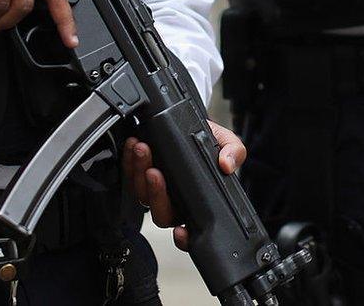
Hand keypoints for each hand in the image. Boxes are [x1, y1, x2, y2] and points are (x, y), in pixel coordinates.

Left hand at [123, 121, 246, 250]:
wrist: (191, 125)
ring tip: (143, 150)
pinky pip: (130, 175)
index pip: (191, 231)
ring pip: (143, 194)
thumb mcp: (227, 141)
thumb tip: (227, 164)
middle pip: (162, 213)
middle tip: (155, 172)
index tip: (181, 232)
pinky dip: (129, 161)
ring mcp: (156, 189)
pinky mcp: (140, 175)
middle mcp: (176, 201)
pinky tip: (133, 146)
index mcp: (197, 202)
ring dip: (140, 173)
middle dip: (156, 193)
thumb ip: (234, 151)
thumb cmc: (208, 139)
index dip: (185, 238)